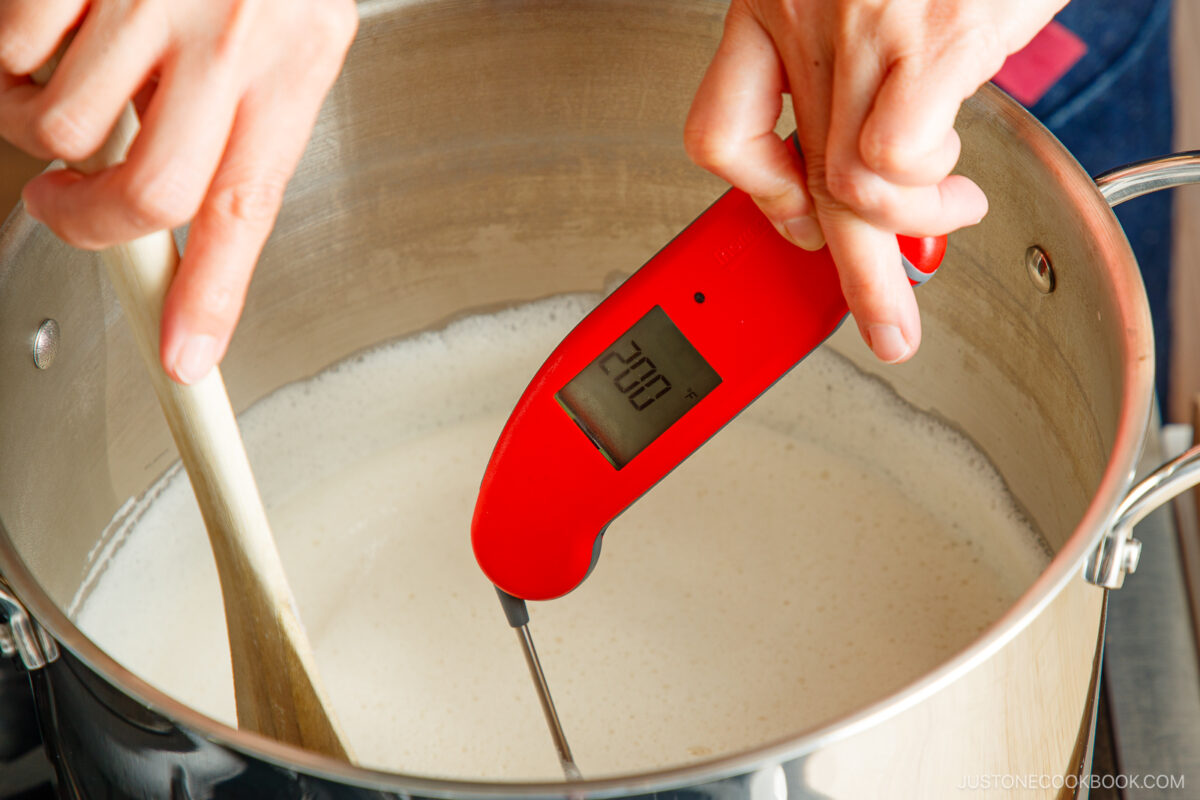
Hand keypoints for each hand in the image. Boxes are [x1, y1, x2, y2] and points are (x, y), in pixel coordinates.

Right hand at [0, 0, 357, 382]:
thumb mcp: (290, 30)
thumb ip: (244, 121)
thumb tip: (193, 218)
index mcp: (290, 61)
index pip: (247, 209)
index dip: (212, 298)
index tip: (186, 360)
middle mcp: (226, 34)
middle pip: (146, 191)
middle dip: (91, 221)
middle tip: (72, 208)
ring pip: (61, 123)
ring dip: (46, 116)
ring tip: (75, 68)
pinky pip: (13, 51)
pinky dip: (16, 48)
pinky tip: (59, 15)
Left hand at [685, 0, 1064, 361]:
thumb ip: (857, 59)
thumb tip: (884, 142)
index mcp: (772, 1)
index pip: (721, 131)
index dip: (758, 195)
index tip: (794, 217)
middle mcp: (804, 19)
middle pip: (795, 183)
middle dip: (846, 274)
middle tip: (881, 324)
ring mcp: (862, 33)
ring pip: (846, 190)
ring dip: (902, 232)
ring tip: (945, 217)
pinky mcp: (932, 39)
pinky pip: (895, 162)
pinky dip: (928, 191)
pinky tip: (956, 178)